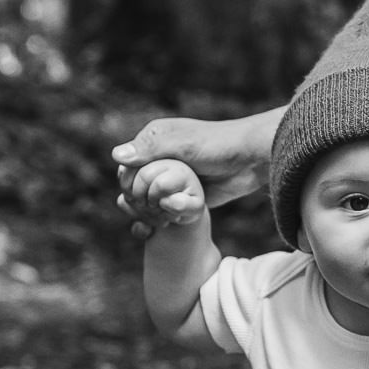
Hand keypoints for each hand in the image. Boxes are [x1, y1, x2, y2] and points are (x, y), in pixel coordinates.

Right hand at [113, 112, 276, 236]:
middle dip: (140, 202)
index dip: (130, 184)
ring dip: (149, 214)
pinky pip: (164, 210)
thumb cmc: (219, 146)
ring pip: (147, 201)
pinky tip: (163, 227)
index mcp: (154, 140)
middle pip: (135, 187)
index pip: (126, 167)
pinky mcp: (183, 195)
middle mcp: (159, 158)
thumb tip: (116, 156)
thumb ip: (152, 150)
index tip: (141, 197)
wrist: (252, 160)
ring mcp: (171, 178)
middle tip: (154, 212)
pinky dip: (161, 219)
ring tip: (160, 222)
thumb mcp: (184, 145)